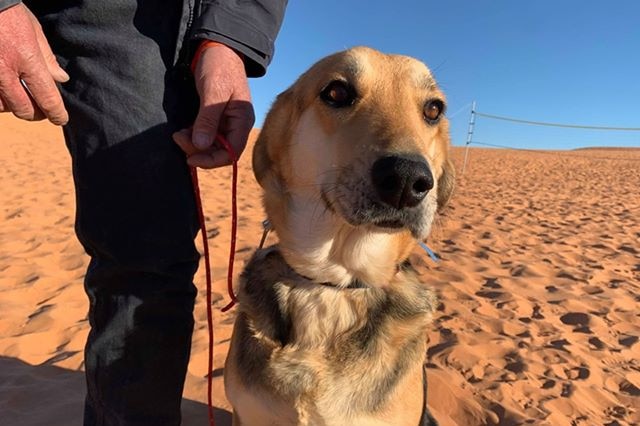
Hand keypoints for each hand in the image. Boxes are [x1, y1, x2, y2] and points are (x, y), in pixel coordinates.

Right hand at [0, 3, 68, 124]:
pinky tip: (4, 95)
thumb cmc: (9, 12)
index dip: (56, 113)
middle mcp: (5, 70)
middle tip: (42, 111)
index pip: (47, 98)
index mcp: (26, 59)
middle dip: (36, 114)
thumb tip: (61, 79)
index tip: (61, 119)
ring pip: (2, 107)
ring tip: (21, 100)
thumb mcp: (34, 30)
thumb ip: (47, 58)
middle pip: (24, 109)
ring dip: (13, 106)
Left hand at [173, 43, 254, 168]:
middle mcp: (235, 126)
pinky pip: (204, 135)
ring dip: (194, 144)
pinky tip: (183, 130)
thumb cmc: (219, 66)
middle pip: (220, 151)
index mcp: (242, 121)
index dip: (212, 160)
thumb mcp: (213, 91)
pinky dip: (193, 137)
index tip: (190, 158)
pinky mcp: (213, 118)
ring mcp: (224, 123)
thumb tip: (201, 145)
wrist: (217, 48)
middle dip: (199, 150)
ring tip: (178, 133)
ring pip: (210, 145)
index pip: (231, 152)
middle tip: (178, 137)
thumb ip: (208, 119)